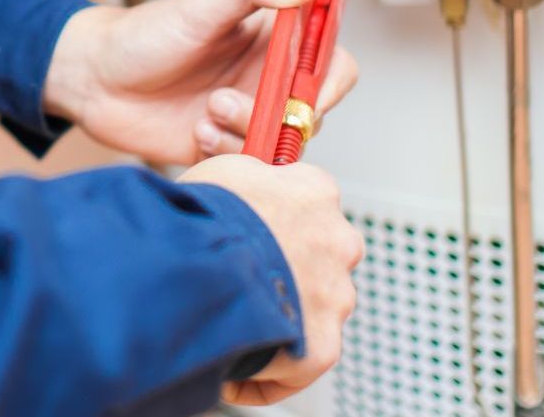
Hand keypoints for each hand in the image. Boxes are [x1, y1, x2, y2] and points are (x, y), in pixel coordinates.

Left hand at [42, 0, 358, 166]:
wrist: (93, 78)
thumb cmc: (144, 34)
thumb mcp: (201, 3)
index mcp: (272, 41)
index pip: (333, 64)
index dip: (327, 82)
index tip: (301, 91)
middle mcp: (266, 80)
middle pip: (310, 112)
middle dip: (279, 116)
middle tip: (229, 101)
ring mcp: (247, 116)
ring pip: (281, 144)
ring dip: (246, 133)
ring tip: (206, 112)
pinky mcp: (225, 147)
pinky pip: (249, 165)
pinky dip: (227, 153)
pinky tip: (196, 132)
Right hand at [179, 153, 362, 404]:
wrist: (204, 264)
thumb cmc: (207, 214)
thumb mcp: (225, 170)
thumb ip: (252, 176)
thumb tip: (251, 182)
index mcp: (316, 191)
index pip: (309, 202)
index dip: (277, 218)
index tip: (254, 229)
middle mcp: (339, 240)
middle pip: (319, 257)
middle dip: (288, 268)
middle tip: (242, 278)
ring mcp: (336, 296)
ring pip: (313, 308)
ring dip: (282, 316)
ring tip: (233, 321)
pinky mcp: (323, 346)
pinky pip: (299, 364)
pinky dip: (269, 372)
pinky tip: (233, 373)